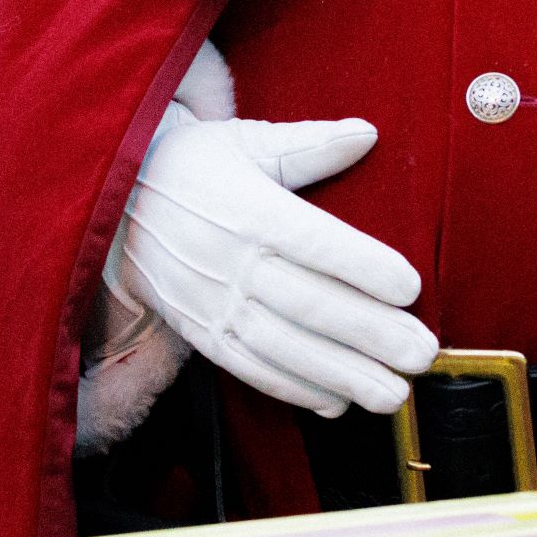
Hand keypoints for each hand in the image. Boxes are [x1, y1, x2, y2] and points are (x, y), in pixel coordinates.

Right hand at [111, 105, 437, 418]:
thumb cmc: (193, 164)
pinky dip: (294, 390)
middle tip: (423, 354)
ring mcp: (213, 303)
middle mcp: (231, 261)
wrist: (114, 199)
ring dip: (342, 375)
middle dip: (371, 334)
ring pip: (285, 347)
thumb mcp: (247, 141)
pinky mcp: (200, 332)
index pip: (314, 242)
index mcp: (248, 209)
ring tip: (393, 394)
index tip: (411, 287)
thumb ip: (310, 144)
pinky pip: (250, 368)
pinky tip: (336, 403)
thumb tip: (367, 132)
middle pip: (309, 304)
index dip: (363, 266)